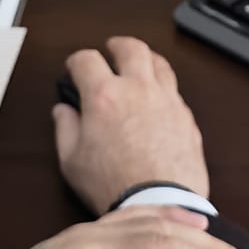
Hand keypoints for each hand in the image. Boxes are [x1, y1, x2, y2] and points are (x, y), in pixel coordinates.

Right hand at [55, 37, 210, 213]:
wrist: (159, 203)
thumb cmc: (113, 185)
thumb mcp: (72, 161)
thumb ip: (65, 129)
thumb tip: (63, 111)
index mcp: (103, 95)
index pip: (86, 59)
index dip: (76, 60)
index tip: (75, 68)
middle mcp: (137, 89)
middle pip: (130, 48)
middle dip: (117, 45)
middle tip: (111, 50)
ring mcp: (166, 100)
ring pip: (159, 63)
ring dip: (146, 59)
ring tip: (139, 64)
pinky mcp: (185, 117)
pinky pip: (175, 91)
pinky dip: (163, 87)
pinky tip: (158, 98)